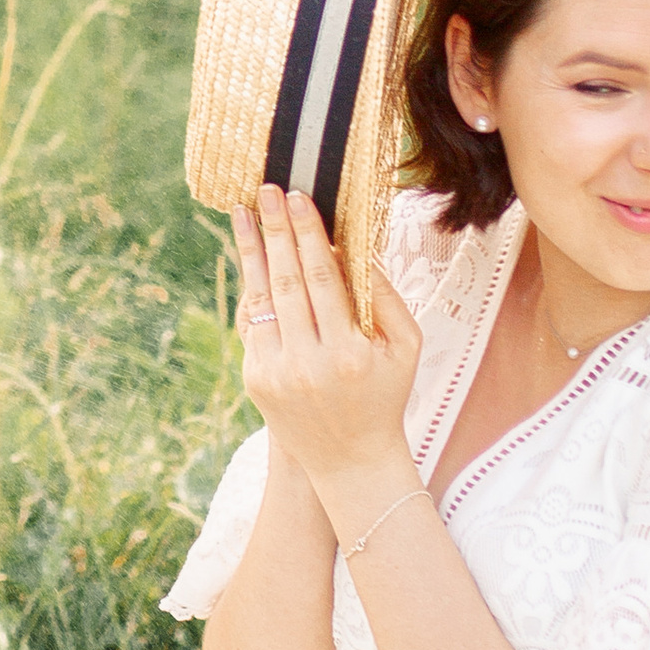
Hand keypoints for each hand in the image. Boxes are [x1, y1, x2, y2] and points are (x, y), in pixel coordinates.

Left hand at [231, 189, 421, 508]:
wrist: (349, 460)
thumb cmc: (385, 394)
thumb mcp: (405, 347)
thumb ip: (384, 296)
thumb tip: (354, 246)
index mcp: (350, 352)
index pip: (323, 279)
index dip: (309, 235)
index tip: (299, 198)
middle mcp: (308, 363)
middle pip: (286, 282)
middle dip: (276, 230)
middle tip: (266, 189)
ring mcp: (276, 372)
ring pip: (260, 298)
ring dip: (252, 251)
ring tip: (244, 213)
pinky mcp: (255, 379)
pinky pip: (252, 321)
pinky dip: (251, 286)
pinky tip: (250, 255)